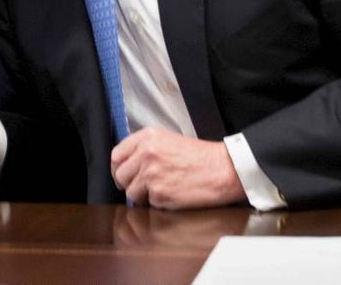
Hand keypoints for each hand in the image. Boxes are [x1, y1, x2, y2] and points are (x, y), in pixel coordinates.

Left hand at [110, 127, 244, 208]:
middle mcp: (146, 153)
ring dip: (143, 195)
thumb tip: (128, 165)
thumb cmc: (201, 157)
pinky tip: (173, 194)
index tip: (125, 175)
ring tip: (163, 189)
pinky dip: (158, 203)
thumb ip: (145, 149)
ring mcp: (151, 174)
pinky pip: (148, 203)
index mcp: (147, 137)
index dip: (119, 168)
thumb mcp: (169, 140)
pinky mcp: (159, 193)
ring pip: (131, 192)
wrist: (223, 169)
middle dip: (130, 183)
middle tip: (145, 187)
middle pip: (120, 175)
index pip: (116, 155)